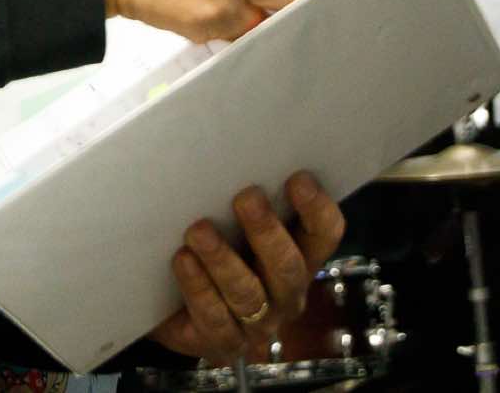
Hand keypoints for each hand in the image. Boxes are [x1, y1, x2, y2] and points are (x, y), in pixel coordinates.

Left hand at [147, 173, 346, 363]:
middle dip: (266, 231)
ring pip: (248, 295)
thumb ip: (244, 204)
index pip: (324, 234)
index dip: (317, 208)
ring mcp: (257, 324)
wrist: (175, 311)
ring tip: (198, 230)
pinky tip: (183, 260)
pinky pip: (214, 319)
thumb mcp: (234, 227)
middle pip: (288, 267)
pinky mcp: (222, 343)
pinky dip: (198, 287)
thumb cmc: (213, 255)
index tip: (298, 178)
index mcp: (299, 259)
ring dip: (223, 260)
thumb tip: (228, 156)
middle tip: (245, 197)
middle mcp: (285, 295)